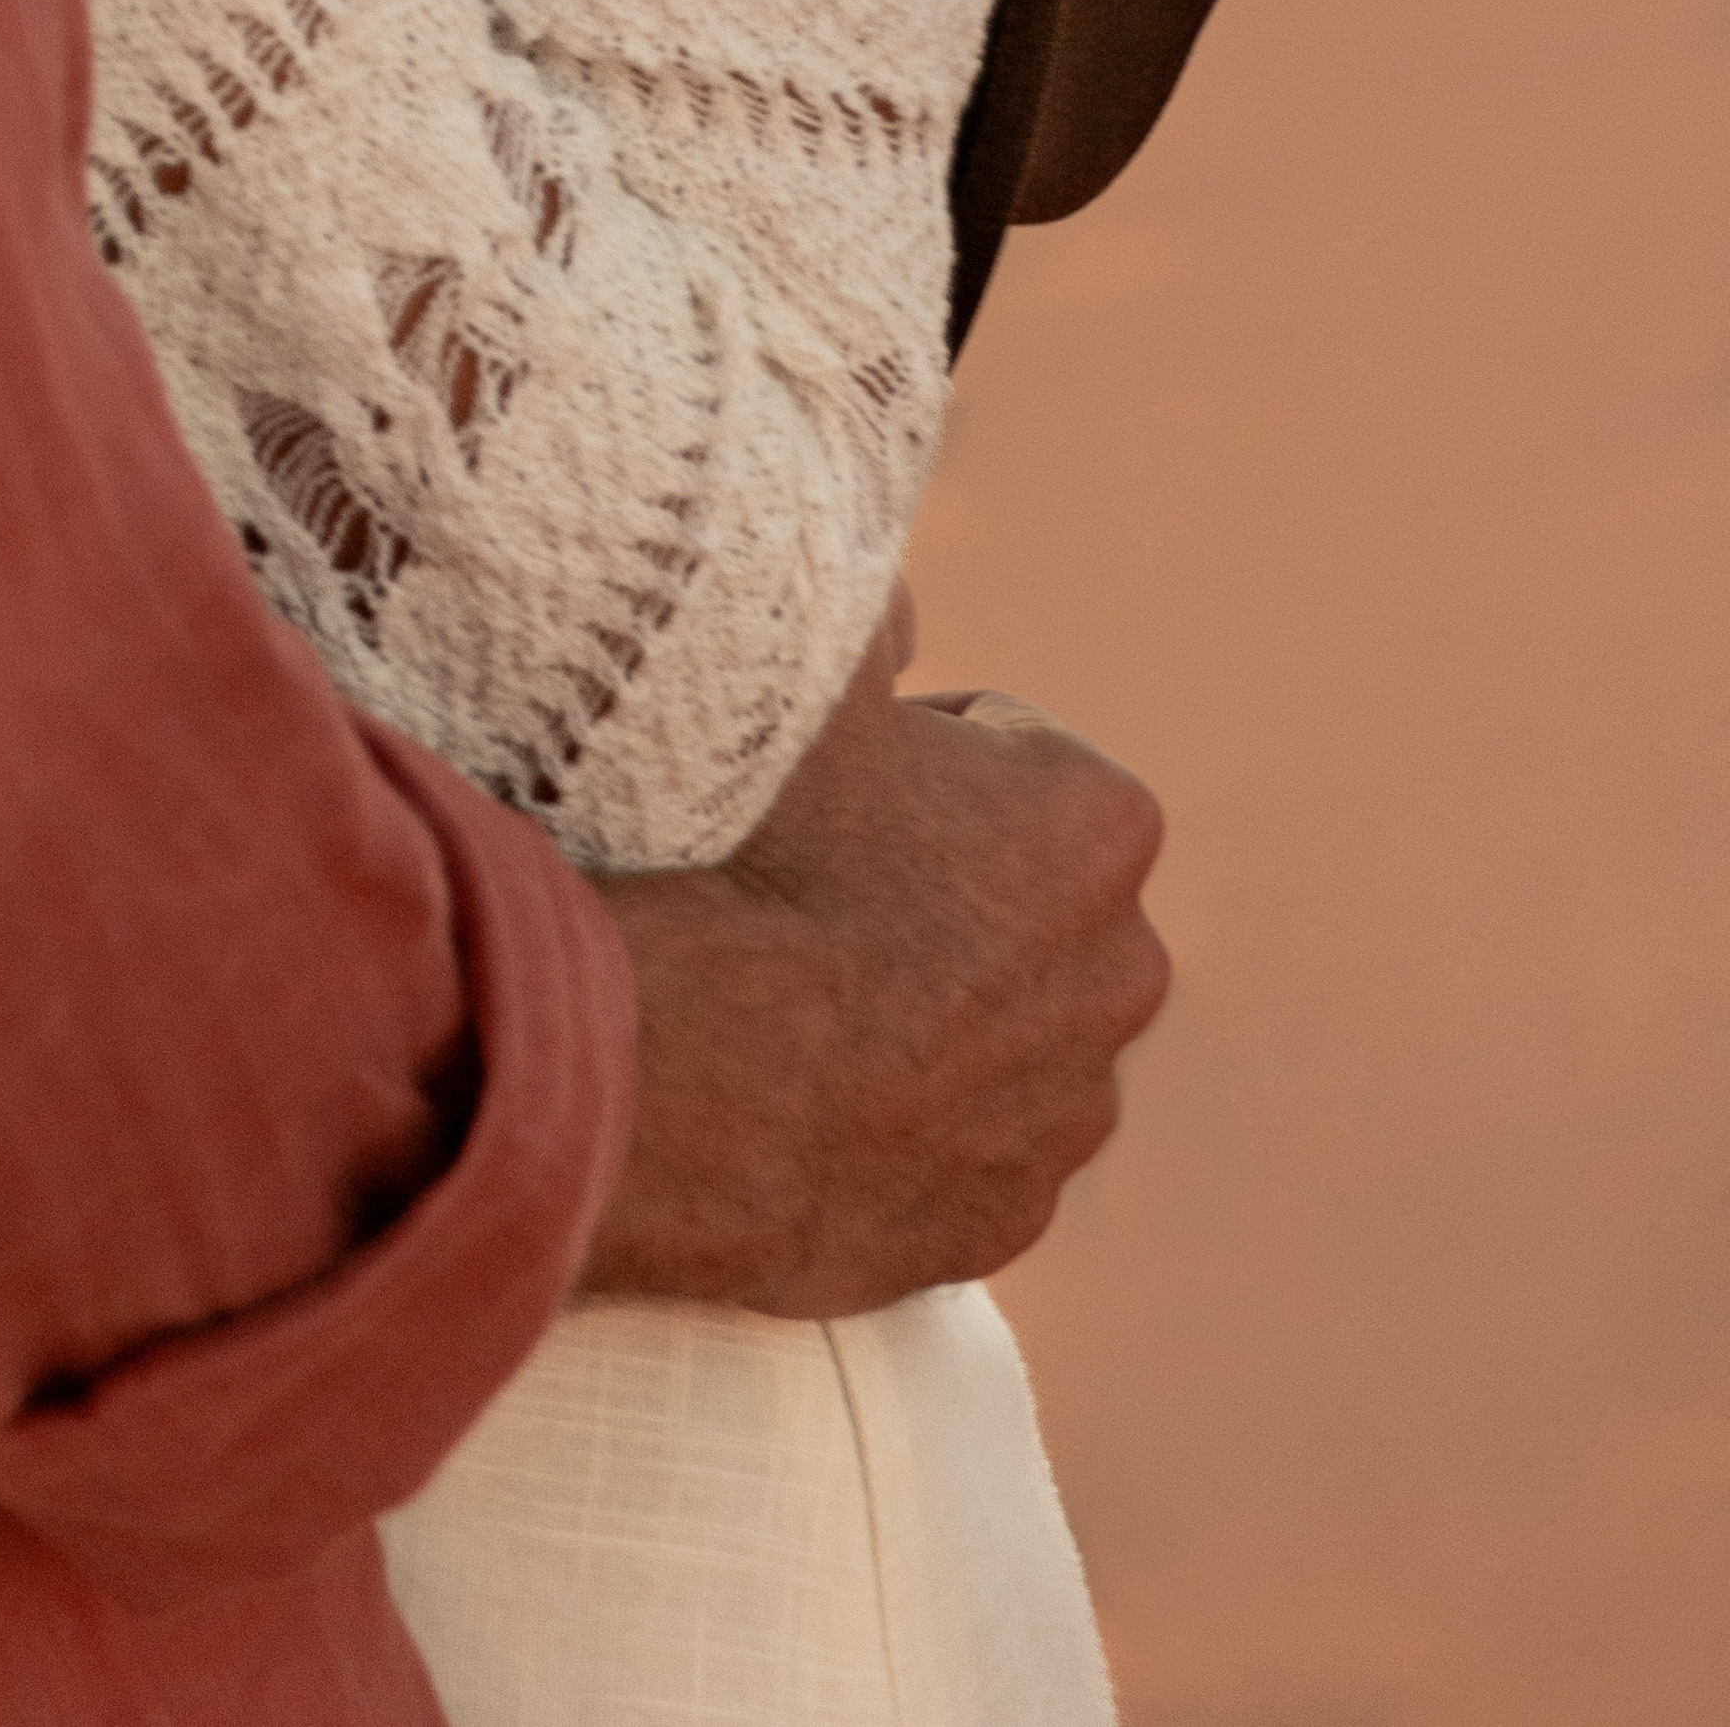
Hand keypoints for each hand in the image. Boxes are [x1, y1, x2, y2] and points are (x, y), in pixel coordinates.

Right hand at [584, 590, 1171, 1312]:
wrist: (694, 1075)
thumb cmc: (755, 857)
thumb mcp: (806, 685)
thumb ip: (873, 620)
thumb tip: (900, 602)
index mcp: (1099, 822)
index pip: (1013, 759)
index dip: (916, 762)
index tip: (840, 788)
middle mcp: (1125, 971)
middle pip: (1026, 901)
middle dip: (950, 893)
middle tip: (819, 887)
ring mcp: (1071, 1111)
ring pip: (1003, 1032)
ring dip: (935, 1012)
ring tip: (805, 999)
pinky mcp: (1011, 1219)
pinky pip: (963, 1148)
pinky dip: (907, 1123)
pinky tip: (812, 1091)